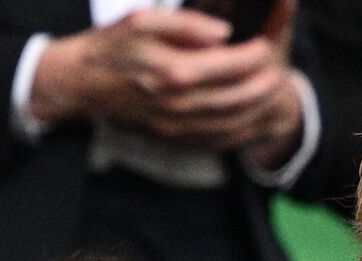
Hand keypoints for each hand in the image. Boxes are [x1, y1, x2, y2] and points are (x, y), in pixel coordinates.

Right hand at [32, 2, 302, 155]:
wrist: (81, 83)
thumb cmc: (112, 46)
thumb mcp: (143, 20)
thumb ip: (187, 24)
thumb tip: (225, 33)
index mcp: (175, 70)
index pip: (232, 64)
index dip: (256, 54)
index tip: (266, 44)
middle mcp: (180, 103)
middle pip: (240, 98)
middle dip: (266, 85)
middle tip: (280, 72)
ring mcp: (177, 125)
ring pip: (234, 123)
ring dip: (260, 110)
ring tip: (273, 93)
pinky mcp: (174, 137)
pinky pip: (218, 140)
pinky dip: (242, 131)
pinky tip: (252, 118)